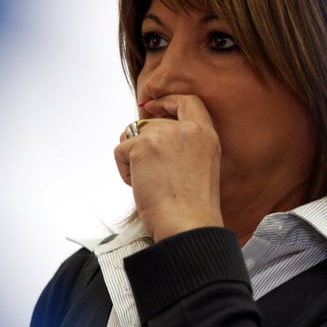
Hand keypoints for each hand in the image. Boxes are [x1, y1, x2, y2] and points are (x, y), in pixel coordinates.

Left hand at [114, 94, 223, 241]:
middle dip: (142, 146)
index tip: (152, 106)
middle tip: (153, 176)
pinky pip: (120, 151)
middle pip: (151, 124)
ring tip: (149, 182)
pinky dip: (124, 170)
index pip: (188, 102)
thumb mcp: (199, 167)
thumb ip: (183, 146)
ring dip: (133, 158)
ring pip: (132, 135)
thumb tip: (152, 138)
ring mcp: (164, 134)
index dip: (167, 101)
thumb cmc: (192, 207)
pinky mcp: (142, 145)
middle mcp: (187, 129)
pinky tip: (140, 186)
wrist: (187, 224)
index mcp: (206, 135)